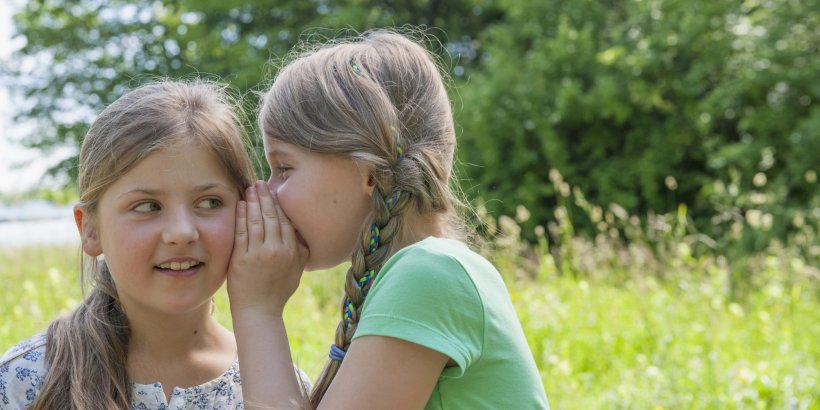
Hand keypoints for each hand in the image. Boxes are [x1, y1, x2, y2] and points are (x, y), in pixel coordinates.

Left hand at [227, 181, 307, 316]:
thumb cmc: (278, 293)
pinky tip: (240, 205)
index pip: (285, 221)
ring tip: (250, 188)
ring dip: (253, 201)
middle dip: (265, 197)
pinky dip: (241, 216)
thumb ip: (301, 253)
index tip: (274, 192)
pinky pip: (241, 232)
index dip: (279, 204)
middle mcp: (276, 250)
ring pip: (256, 221)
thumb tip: (303, 236)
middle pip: (271, 216)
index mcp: (291, 252)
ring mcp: (258, 254)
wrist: (259, 311)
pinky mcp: (242, 258)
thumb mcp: (297, 272)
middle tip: (260, 183)